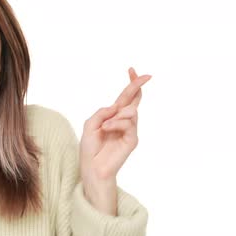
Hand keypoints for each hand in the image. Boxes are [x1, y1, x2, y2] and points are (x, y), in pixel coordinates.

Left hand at [79, 67, 150, 213]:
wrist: (92, 166)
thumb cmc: (90, 147)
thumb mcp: (90, 125)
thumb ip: (102, 113)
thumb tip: (117, 106)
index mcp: (113, 116)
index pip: (125, 98)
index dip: (130, 84)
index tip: (132, 70)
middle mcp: (123, 121)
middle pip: (134, 100)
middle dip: (138, 86)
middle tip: (145, 76)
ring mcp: (129, 130)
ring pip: (131, 112)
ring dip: (117, 116)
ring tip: (105, 126)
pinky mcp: (132, 140)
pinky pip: (128, 125)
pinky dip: (116, 124)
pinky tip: (107, 129)